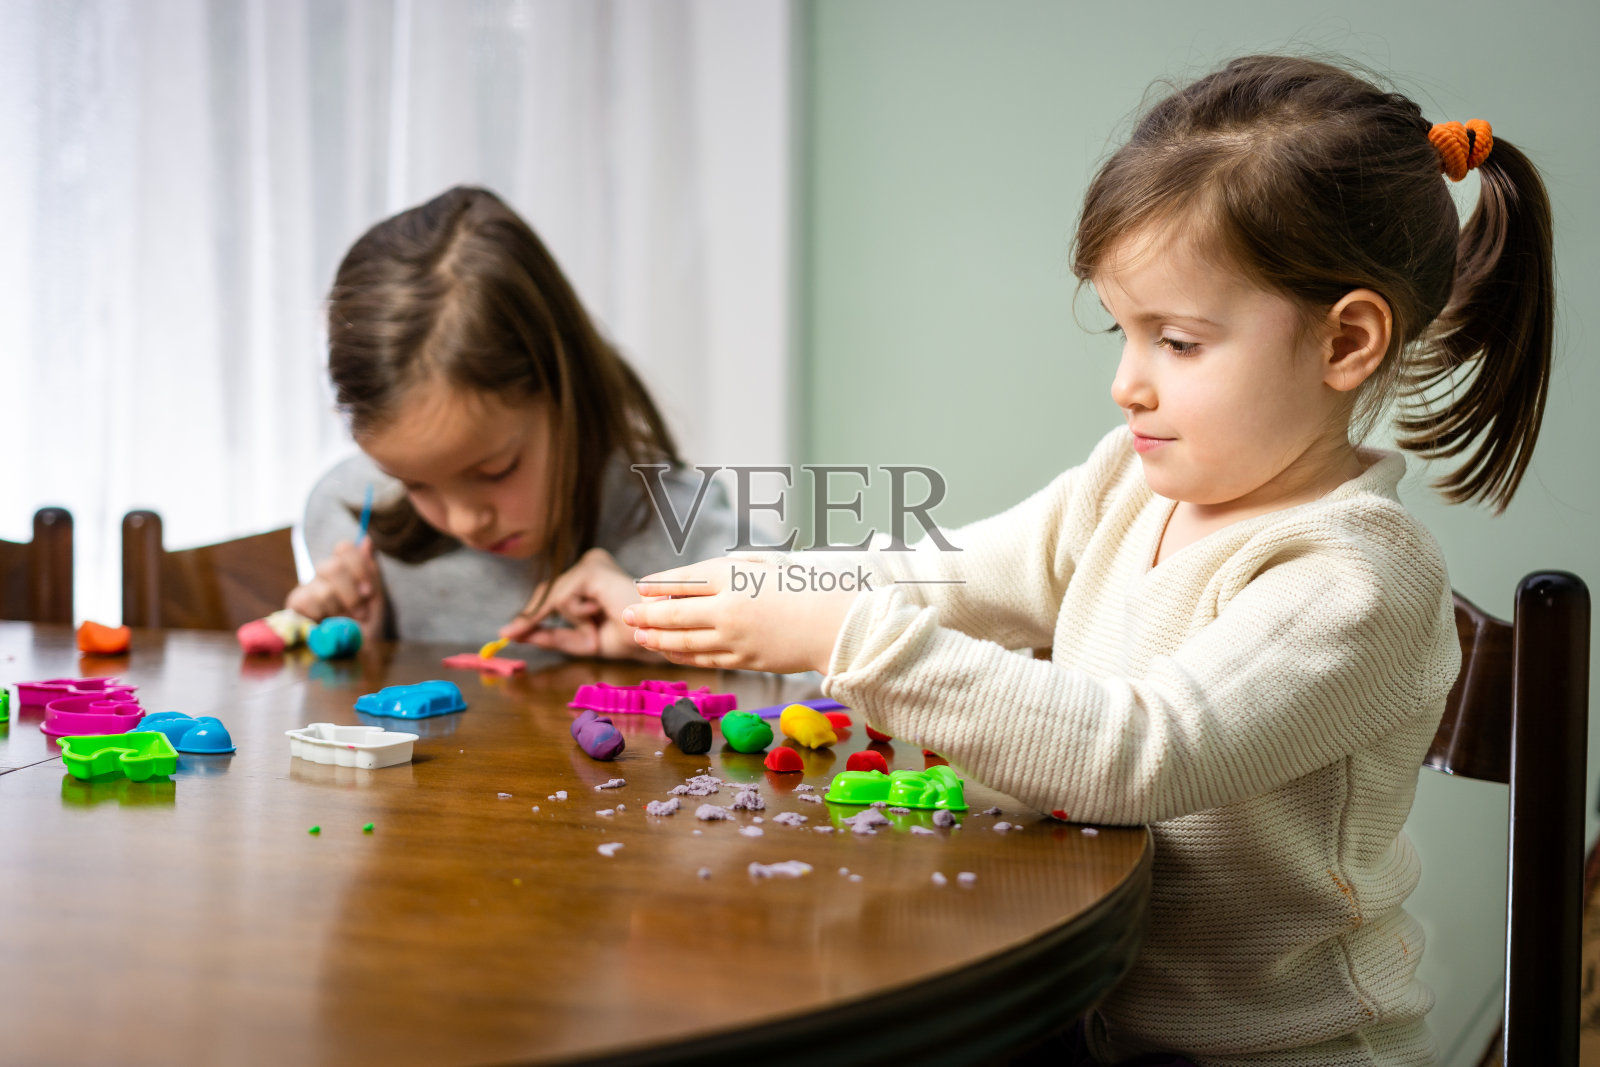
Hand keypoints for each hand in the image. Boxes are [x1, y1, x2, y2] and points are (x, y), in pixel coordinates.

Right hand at [285, 539, 386, 640]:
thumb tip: (367, 540)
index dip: (358, 567)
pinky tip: (326, 623)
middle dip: (350, 593)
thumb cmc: (366, 625)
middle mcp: (324, 574)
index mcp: (345, 568)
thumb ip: (370, 570)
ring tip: (344, 622)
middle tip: (360, 612)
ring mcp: (308, 587)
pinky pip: (305, 600)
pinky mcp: (295, 604)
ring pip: (322, 587)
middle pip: (332, 566)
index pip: (344, 548)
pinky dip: (321, 615)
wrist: (356, 651)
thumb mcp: (375, 598)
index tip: (369, 591)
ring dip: (338, 609)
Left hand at [500, 547, 662, 661]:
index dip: (532, 613)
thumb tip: (511, 632)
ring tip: (599, 620)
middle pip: (547, 591)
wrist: (653, 635)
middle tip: (511, 633)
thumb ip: (551, 635)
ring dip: (573, 618)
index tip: (509, 632)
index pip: (552, 593)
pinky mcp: (591, 569)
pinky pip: (562, 598)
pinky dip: (577, 613)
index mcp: (593, 577)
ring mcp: (591, 563)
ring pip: (554, 597)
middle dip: (534, 615)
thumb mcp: (581, 639)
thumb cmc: (628, 636)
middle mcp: (591, 563)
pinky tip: (599, 610)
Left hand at [623, 558, 858, 673]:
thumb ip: (728, 571)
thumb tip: (689, 582)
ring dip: (656, 639)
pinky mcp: (743, 660)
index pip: (684, 580)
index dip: (658, 585)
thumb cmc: (804, 587)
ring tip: (638, 636)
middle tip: (625, 614)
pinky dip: (681, 655)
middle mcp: (728, 608)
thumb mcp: (764, 564)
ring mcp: (734, 638)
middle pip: (674, 612)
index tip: (640, 587)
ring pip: (683, 641)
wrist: (836, 623)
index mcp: (735, 576)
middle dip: (645, 615)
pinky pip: (703, 659)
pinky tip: (668, 651)